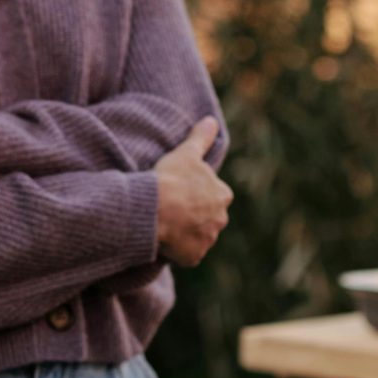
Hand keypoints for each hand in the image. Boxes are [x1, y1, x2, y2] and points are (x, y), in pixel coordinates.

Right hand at [154, 117, 230, 266]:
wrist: (154, 209)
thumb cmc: (171, 178)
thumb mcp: (186, 153)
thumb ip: (201, 138)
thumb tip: (211, 120)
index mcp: (223, 195)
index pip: (214, 195)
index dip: (196, 193)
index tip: (180, 191)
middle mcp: (221, 220)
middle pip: (208, 218)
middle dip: (194, 216)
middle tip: (172, 209)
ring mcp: (208, 240)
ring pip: (198, 237)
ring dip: (186, 233)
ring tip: (165, 224)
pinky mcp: (194, 257)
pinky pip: (187, 255)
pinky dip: (178, 251)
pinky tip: (164, 241)